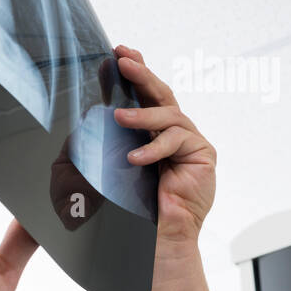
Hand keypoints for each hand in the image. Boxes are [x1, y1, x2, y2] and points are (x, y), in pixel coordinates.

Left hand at [111, 44, 216, 246]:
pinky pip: (177, 141)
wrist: (157, 237)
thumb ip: (106, 142)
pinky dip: (153, 148)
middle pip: (161, 94)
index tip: (118, 53)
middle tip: (123, 60)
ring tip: (118, 118)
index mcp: (153, 131)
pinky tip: (134, 158)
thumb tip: (87, 115)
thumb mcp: (110, 167)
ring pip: (169, 115)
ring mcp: (191, 141)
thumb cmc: (134, 206)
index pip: (144, 96)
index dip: (134, 73)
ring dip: (142, 115)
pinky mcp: (203, 155)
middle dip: (141, 75)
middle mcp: (175, 131)